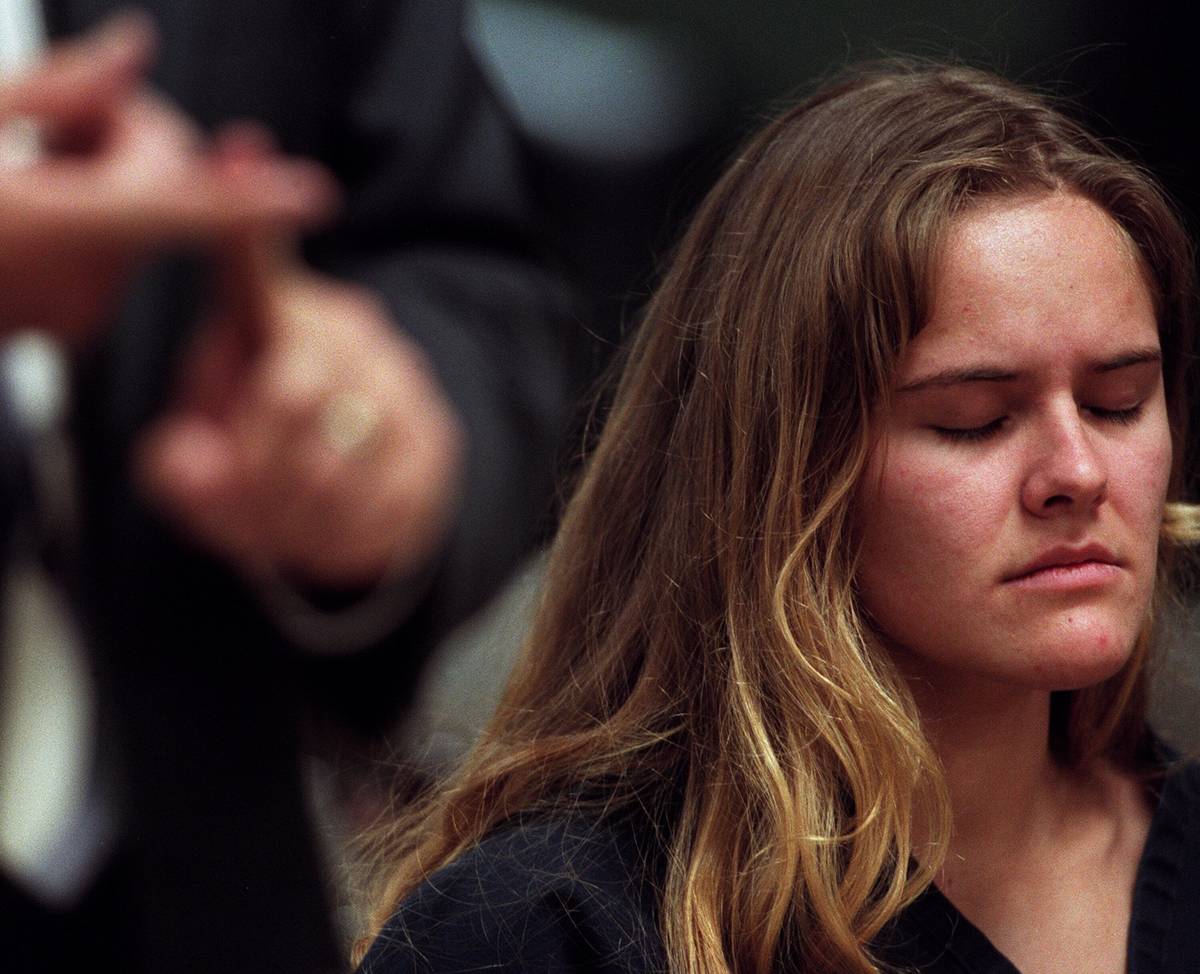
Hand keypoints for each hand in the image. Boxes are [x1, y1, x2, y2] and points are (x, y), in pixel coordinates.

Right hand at [0, 13, 336, 339]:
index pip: (172, 208)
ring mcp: (73, 313)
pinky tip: (32, 204)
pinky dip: (94, 219)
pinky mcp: (69, 327)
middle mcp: (71, 282)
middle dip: (137, 141)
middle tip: (64, 118)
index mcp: (44, 224)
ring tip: (28, 162)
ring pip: (141, 224)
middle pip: (161, 194)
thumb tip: (135, 48)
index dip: (248, 201)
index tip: (314, 194)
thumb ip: (57, 90)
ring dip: (108, 177)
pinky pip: (115, 257)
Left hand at [137, 235, 464, 589]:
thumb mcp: (206, 458)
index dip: (246, 222)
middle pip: (292, 392)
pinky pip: (377, 499)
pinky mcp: (434, 444)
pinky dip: (332, 533)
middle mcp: (351, 333)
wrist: (370, 499)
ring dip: (287, 511)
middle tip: (229, 496)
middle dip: (251, 464)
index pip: (255, 265)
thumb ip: (180, 466)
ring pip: (335, 459)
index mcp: (279, 315)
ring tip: (269, 522)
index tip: (241, 150)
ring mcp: (401, 386)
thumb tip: (189, 468)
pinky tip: (321, 527)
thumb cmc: (271, 456)